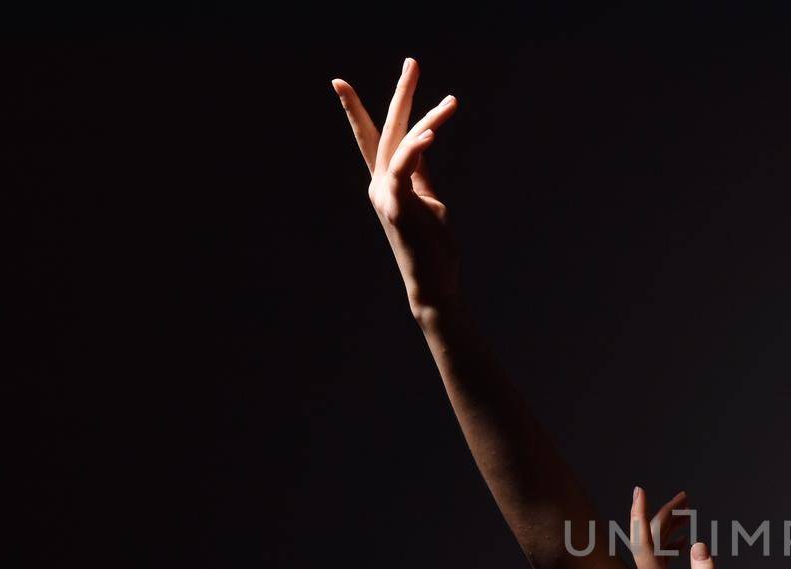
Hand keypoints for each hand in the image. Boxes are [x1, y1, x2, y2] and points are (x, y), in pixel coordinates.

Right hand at [332, 57, 461, 318]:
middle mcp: (380, 184)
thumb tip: (421, 144)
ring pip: (402, 143)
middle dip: (400, 94)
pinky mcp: (397, 205)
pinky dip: (416, 148)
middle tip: (412, 62)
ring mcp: (385, 194)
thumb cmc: (434, 248)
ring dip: (426, 118)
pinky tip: (431, 132)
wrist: (434, 284)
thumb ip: (422, 173)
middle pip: (385, 129)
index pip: (373, 139)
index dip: (357, 110)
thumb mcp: (429, 201)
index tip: (339, 81)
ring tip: (452, 101)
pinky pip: (404, 168)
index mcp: (387, 183)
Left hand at [629, 486, 743, 568]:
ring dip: (666, 535)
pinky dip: (666, 553)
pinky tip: (681, 544)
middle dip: (663, 519)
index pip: (644, 546)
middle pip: (647, 547)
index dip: (643, 516)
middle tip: (685, 498)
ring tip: (686, 514)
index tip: (641, 491)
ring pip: (651, 559)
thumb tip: (700, 545)